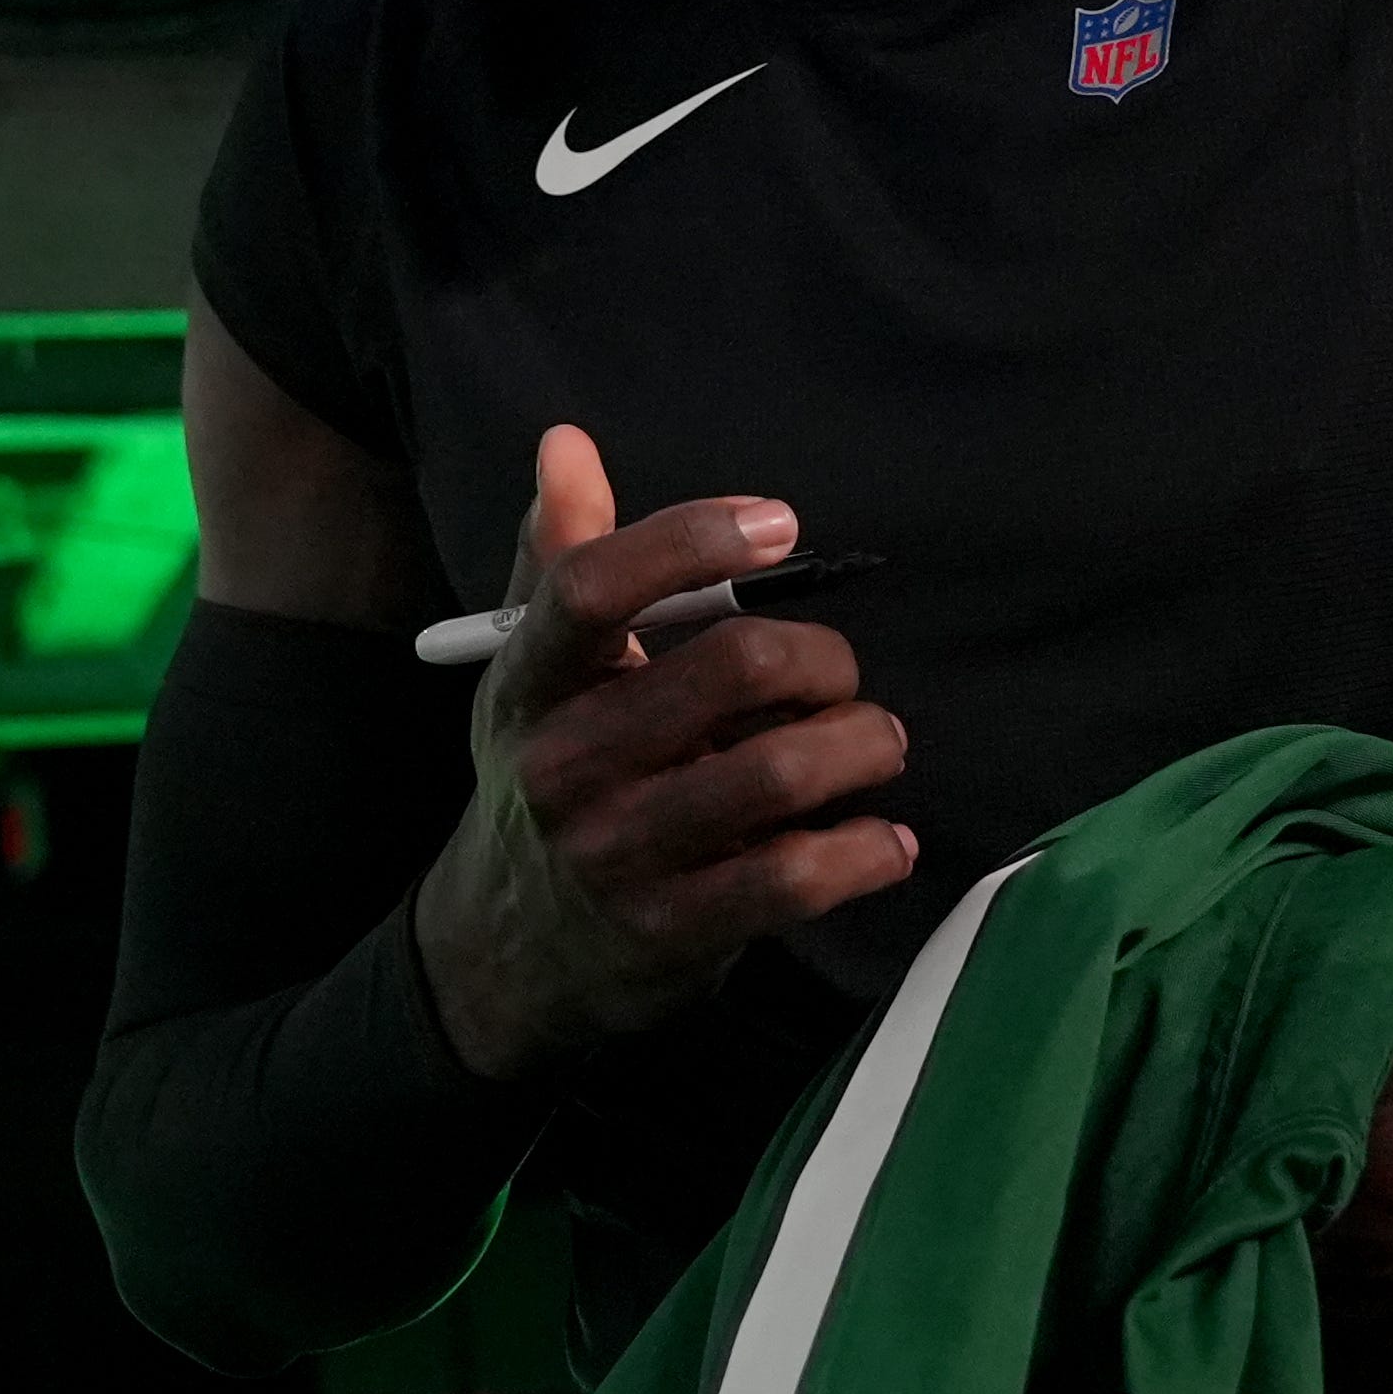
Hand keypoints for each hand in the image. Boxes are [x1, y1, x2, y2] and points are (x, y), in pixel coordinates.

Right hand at [409, 424, 915, 1081]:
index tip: (777, 523)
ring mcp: (618, 854)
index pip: (592, 589)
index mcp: (531, 683)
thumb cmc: (548, 779)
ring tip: (876, 743)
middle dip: (820, 658)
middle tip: (840, 673)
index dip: (689, 539)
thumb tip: (566, 441)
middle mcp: (565, 765)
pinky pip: (793, 878)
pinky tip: (882, 839)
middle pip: (729, 669)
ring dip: (861, 745)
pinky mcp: (672, 931)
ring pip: (780, 772)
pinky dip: (862, 850)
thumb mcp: (535, 675)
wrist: (509, 952)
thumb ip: (562, 556)